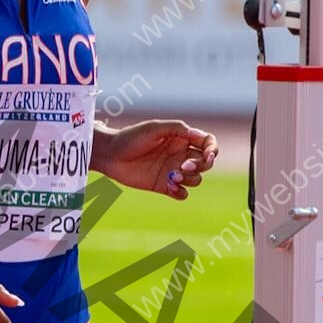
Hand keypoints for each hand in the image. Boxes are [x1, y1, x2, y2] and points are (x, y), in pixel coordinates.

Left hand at [96, 120, 217, 198]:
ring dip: (189, 179)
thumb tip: (199, 136)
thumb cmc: (130, 137)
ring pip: (196, 180)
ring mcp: (173, 171)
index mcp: (181, 139)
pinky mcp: (163, 186)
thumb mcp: (154, 128)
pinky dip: (181, 192)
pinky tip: (171, 187)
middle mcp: (180, 155)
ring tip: (172, 176)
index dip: (212, 150)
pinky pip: (182, 193)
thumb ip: (178, 129)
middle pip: (205, 164)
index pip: (207, 144)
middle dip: (200, 166)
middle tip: (182, 166)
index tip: (207, 155)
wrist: (110, 155)